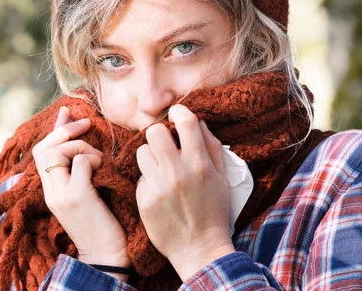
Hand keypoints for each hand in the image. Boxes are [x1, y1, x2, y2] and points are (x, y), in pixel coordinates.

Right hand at [32, 106, 130, 280]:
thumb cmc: (103, 222)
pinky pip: (82, 162)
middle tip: (87, 124)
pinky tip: (104, 169)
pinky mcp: (77, 196)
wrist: (106, 255)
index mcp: (51, 189)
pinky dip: (94, 158)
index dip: (55, 128)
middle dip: (66, 130)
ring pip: (58, 151)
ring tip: (99, 158)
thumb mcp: (86, 192)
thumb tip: (85, 142)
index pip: (41, 150)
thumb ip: (81, 170)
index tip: (69, 113)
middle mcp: (51, 190)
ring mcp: (61, 194)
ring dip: (82, 146)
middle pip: (44, 147)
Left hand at [135, 104, 234, 280]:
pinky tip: (160, 192)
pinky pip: (140, 178)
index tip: (177, 114)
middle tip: (165, 144)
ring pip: (142, 152)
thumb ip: (212, 147)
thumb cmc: (215, 212)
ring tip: (162, 169)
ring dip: (151, 157)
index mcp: (199, 164)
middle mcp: (177, 172)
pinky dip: (149, 181)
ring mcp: (158, 186)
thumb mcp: (222, 178)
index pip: (185, 121)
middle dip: (159, 134)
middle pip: (154, 131)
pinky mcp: (144, 200)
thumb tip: (199, 122)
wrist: (199, 249)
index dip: (179, 111)